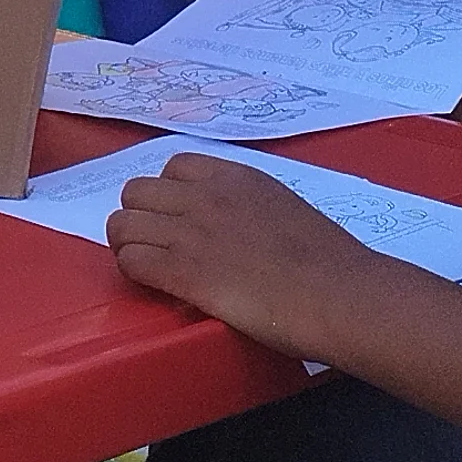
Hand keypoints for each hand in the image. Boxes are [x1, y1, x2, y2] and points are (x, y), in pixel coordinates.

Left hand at [105, 153, 389, 353]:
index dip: (167, 196)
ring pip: (122, 225)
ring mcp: (191, 231)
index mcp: (236, 177)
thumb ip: (250, 209)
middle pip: (136, 192)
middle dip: (139, 218)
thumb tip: (235, 229)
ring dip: (128, 246)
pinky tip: (154, 286)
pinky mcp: (184, 271)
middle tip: (155, 246)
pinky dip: (134, 273)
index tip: (176, 219)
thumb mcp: (285, 210)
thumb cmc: (329, 262)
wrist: (339, 293)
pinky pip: (130, 260)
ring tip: (148, 268)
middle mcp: (206, 196)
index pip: (174, 168)